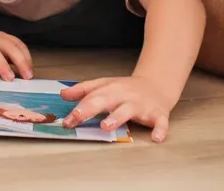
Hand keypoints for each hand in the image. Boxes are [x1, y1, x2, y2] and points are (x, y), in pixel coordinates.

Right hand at [0, 30, 33, 81]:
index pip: (18, 44)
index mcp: (0, 37)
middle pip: (9, 46)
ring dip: (3, 65)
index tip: (31, 73)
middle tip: (27, 77)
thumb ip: (9, 58)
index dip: (26, 58)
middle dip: (20, 61)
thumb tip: (26, 74)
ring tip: (9, 78)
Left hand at [59, 76, 179, 141]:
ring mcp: (140, 105)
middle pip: (105, 100)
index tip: (66, 121)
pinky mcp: (157, 114)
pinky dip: (160, 129)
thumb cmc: (127, 89)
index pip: (91, 97)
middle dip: (90, 108)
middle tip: (77, 116)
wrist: (156, 85)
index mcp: (110, 89)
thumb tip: (63, 94)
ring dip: (116, 117)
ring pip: (128, 110)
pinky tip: (156, 138)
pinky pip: (160, 122)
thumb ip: (84, 90)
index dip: (78, 108)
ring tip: (106, 126)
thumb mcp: (104, 85)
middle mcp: (123, 96)